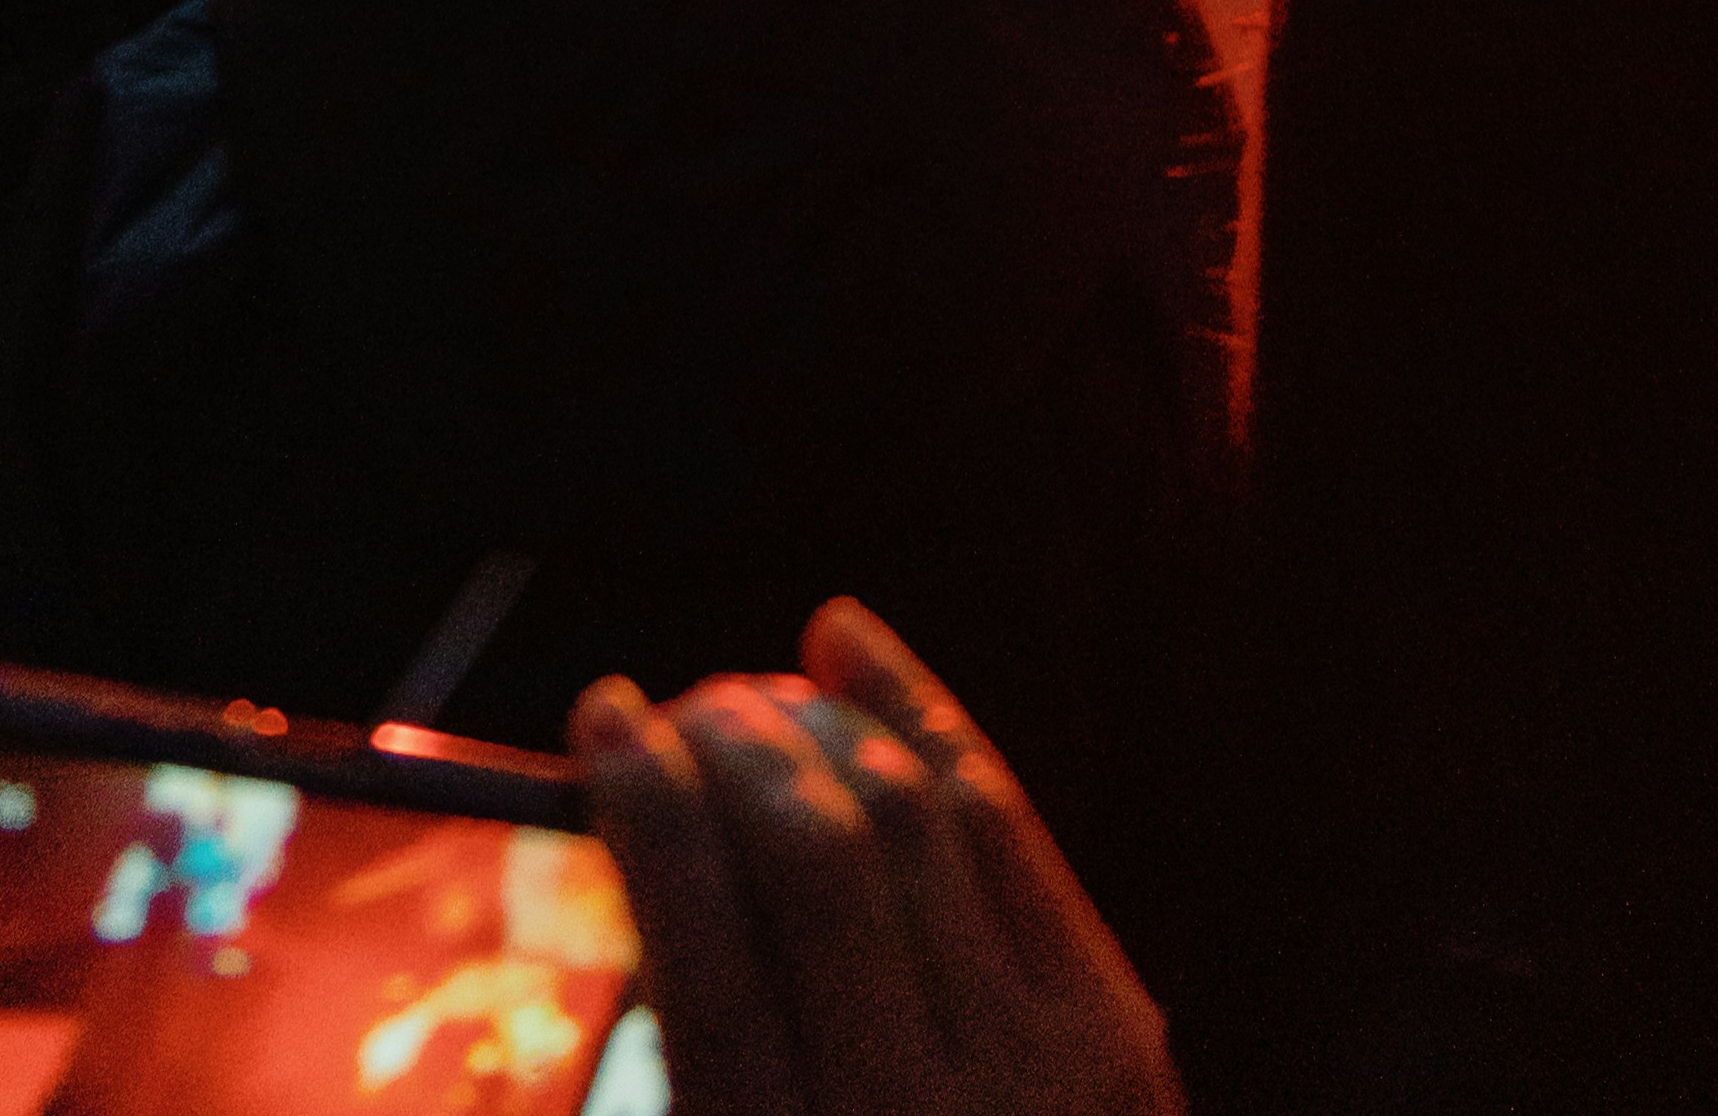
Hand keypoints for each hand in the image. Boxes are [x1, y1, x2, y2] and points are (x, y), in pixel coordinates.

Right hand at [573, 601, 1180, 1115]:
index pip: (704, 945)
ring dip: (814, 722)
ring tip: (750, 693)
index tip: (603, 711)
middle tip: (676, 704)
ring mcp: (1038, 1070)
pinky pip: (1003, 825)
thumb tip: (647, 832)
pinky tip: (848, 648)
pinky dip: (918, 718)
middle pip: (810, 859)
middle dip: (730, 743)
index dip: (647, 805)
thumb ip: (698, 1041)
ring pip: (911, 816)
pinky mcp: (1114, 1035)